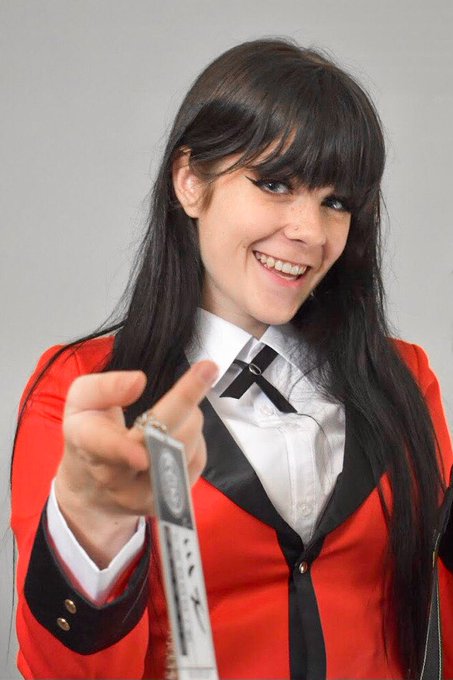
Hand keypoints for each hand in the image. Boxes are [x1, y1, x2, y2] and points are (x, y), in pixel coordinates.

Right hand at [55, 361, 217, 566]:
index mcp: (88, 444)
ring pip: (181, 451)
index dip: (121, 451)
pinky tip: (183, 429)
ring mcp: (142, 495)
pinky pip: (195, 463)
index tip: (140, 454)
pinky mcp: (167, 502)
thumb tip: (138, 382)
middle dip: (184, 403)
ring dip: (191, 418)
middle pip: (156, 444)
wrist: (93, 485)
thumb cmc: (91, 432)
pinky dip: (196, 439)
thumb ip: (104, 386)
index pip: (103, 446)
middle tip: (207, 369)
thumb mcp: (82, 400)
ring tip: (184, 405)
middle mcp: (114, 477)